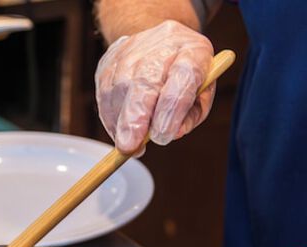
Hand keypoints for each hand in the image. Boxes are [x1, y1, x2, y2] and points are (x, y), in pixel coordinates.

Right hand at [95, 20, 213, 154]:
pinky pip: (104, 92)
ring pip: (119, 88)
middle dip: (135, 117)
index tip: (162, 137)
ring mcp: (132, 49)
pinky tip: (118, 131)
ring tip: (128, 144)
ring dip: (120, 122)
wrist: (162, 41)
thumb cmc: (185, 76)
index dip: (171, 109)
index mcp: (192, 52)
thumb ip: (191, 116)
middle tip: (129, 146)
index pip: (183, 77)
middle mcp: (162, 45)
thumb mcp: (202, 96)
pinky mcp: (110, 59)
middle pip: (145, 80)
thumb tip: (174, 134)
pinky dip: (109, 117)